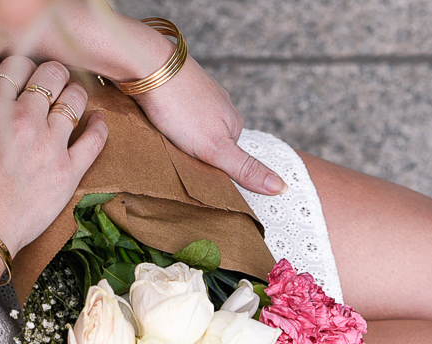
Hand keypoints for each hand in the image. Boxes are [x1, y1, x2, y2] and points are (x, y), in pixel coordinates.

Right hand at [0, 57, 108, 257]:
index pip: (17, 64)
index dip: (25, 66)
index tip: (27, 77)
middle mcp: (24, 120)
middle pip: (51, 75)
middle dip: (54, 75)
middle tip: (53, 84)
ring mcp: (49, 146)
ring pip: (75, 99)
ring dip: (76, 95)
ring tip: (73, 99)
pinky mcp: (67, 173)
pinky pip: (94, 139)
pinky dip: (99, 126)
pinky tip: (97, 120)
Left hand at [134, 55, 286, 196]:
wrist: (149, 67)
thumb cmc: (181, 108)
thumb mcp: (216, 149)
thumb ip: (245, 169)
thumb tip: (281, 187)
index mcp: (234, 122)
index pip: (229, 158)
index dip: (213, 169)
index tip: (196, 174)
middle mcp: (220, 105)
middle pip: (211, 141)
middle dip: (197, 154)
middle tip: (178, 159)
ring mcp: (200, 93)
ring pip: (193, 126)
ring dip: (182, 136)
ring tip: (166, 139)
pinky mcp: (178, 86)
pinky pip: (177, 112)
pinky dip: (170, 121)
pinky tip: (159, 122)